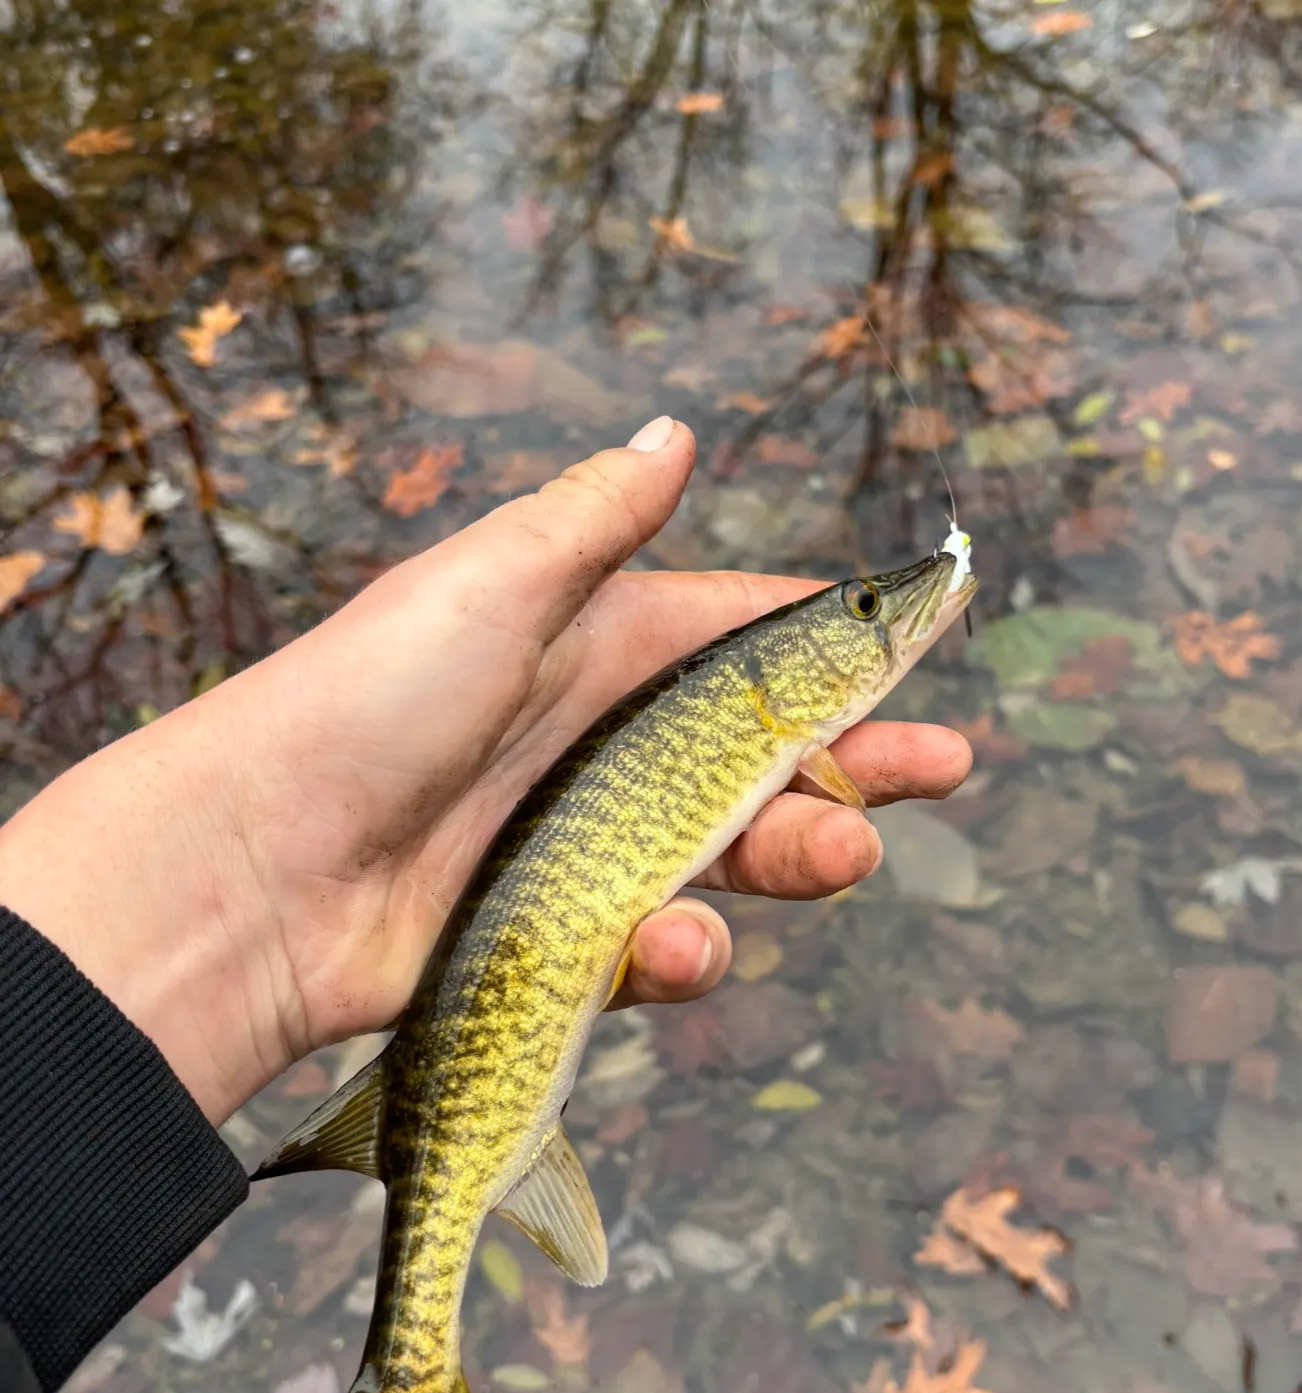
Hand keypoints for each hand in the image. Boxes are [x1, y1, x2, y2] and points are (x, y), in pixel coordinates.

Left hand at [0, 418, 969, 1123]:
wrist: (255, 868)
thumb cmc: (368, 700)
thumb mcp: (491, 583)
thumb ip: (595, 518)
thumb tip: (677, 428)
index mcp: (606, 646)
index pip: (751, 635)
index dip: (840, 639)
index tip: (928, 639)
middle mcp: (611, 744)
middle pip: (770, 752)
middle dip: (860, 758)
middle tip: (940, 768)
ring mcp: (593, 846)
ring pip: (737, 854)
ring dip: (802, 854)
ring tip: (845, 855)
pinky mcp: (567, 938)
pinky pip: (660, 943)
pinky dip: (684, 947)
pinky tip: (679, 943)